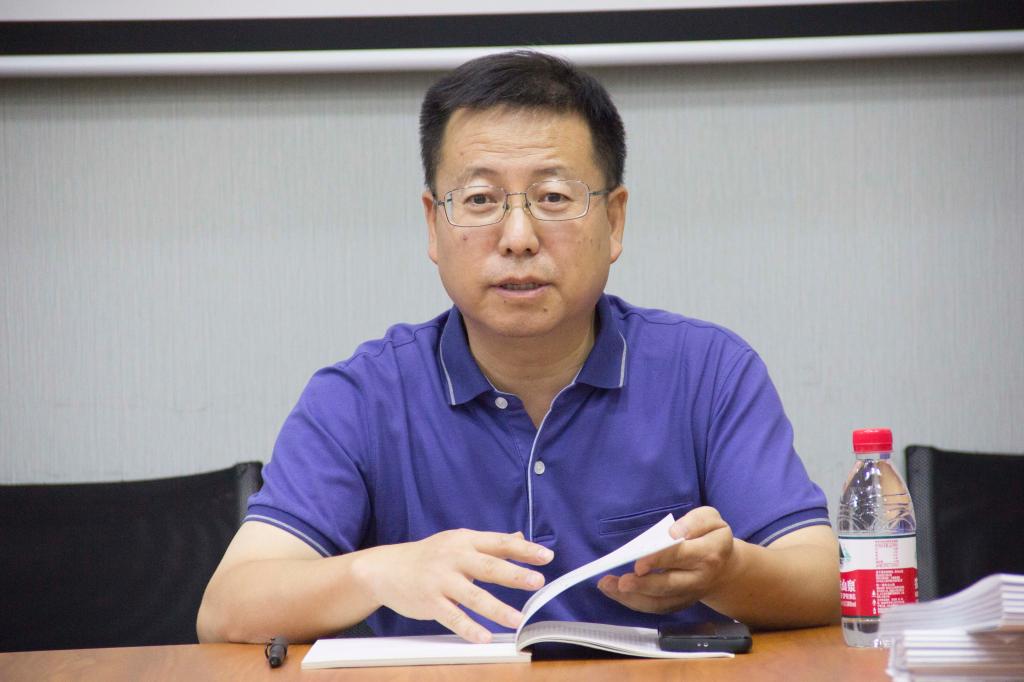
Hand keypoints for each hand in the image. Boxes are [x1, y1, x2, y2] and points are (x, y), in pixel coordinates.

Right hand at [354, 529, 553, 642]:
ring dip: (497, 608)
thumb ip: (489, 544)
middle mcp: (454, 558)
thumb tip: (519, 537)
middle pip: (489, 566)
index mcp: (465, 541)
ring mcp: (441, 580)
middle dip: (514, 574)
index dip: (524, 550)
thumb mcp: (457, 542)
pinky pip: (452, 617)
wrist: (386, 568)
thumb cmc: (428, 555)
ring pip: (473, 595)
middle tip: (537, 582)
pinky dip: (468, 628)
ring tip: (517, 619)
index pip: (499, 543)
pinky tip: (484, 637)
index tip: (546, 557)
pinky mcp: (429, 601)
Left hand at [597, 506, 735, 613]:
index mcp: (709, 553)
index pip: (681, 556)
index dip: (660, 559)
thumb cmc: (711, 537)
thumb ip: (694, 521)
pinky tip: (615, 592)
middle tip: (621, 582)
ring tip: (608, 586)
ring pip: (660, 601)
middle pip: (669, 585)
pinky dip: (634, 602)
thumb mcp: (711, 519)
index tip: (639, 562)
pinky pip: (656, 607)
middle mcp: (699, 578)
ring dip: (632, 597)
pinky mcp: (679, 603)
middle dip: (643, 585)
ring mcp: (688, 595)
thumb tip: (674, 532)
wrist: (725, 568)